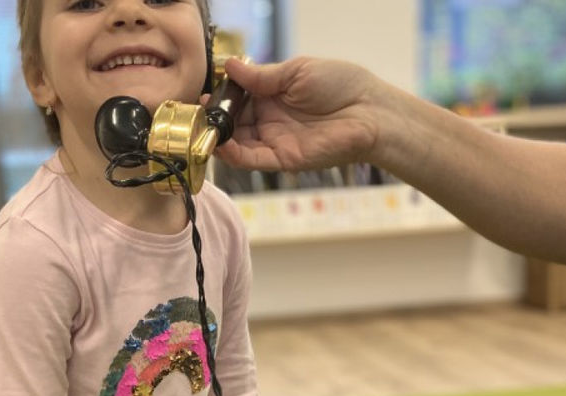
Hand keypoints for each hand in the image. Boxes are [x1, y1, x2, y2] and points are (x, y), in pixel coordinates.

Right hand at [216, 57, 379, 172]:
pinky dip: (235, 155)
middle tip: (198, 116)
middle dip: (215, 120)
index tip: (202, 95)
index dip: (220, 98)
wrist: (368, 112)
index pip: (238, 98)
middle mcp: (270, 119)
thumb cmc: (340, 85)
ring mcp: (275, 140)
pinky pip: (252, 159)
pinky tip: (222, 146)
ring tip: (204, 131)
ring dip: (220, 139)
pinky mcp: (283, 159)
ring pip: (239, 143)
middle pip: (234, 122)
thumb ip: (262, 76)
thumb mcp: (296, 71)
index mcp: (272, 94)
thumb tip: (229, 66)